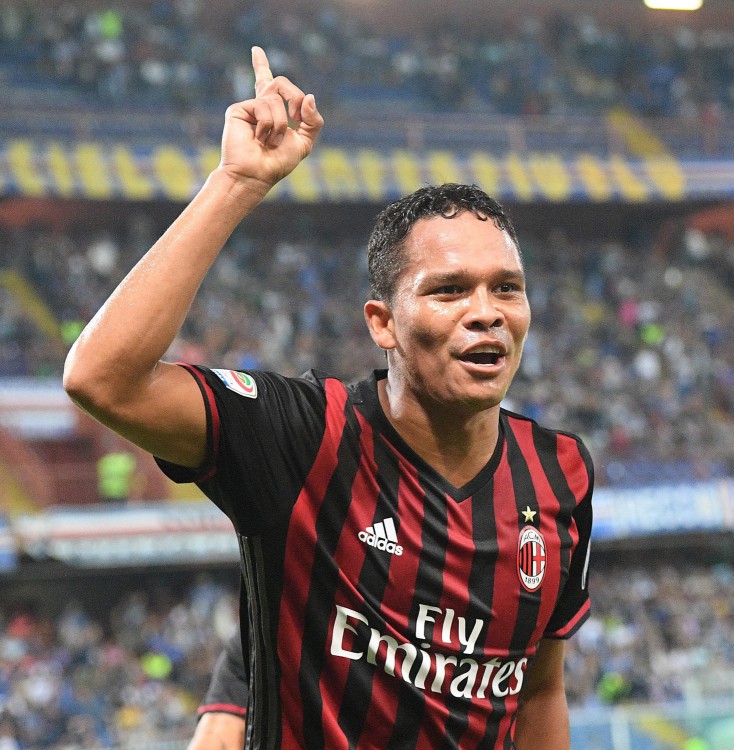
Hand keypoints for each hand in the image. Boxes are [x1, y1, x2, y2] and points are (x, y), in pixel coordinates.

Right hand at [218, 46, 323, 190]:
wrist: (256, 175)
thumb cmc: (277, 163)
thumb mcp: (304, 143)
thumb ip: (312, 120)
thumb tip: (309, 96)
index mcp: (273, 112)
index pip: (269, 84)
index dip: (261, 66)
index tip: (255, 50)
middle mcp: (259, 106)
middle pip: (281, 83)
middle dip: (294, 100)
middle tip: (294, 118)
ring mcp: (249, 107)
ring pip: (275, 98)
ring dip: (280, 125)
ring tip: (269, 141)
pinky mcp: (238, 109)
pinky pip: (265, 105)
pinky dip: (269, 125)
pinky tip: (259, 139)